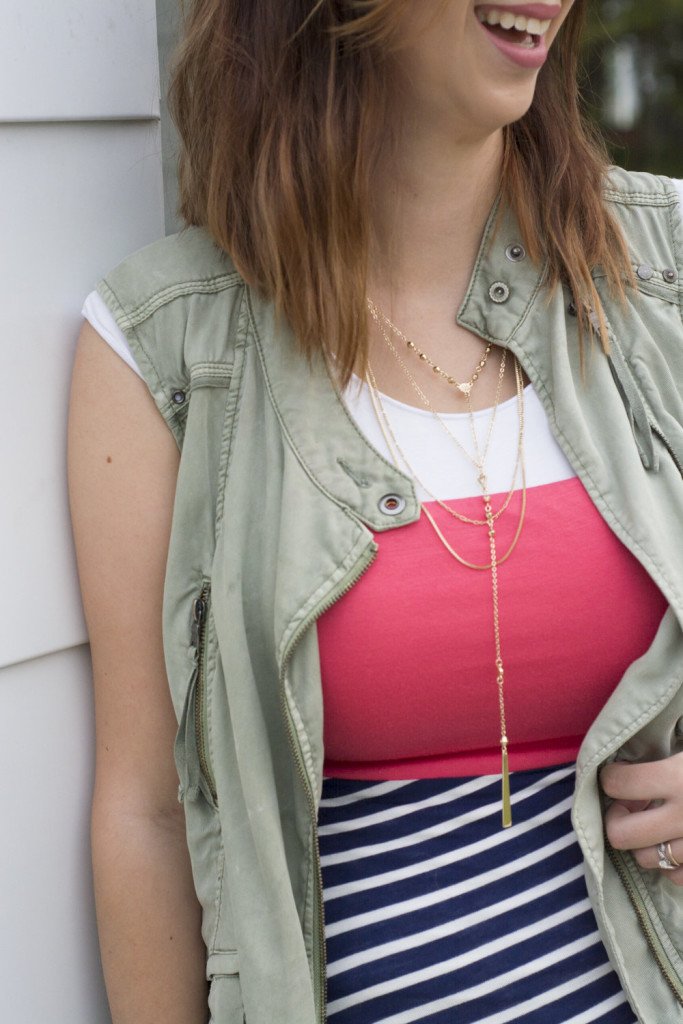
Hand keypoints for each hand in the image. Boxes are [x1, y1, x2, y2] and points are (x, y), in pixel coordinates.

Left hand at [600, 752, 682, 885]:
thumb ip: (662, 756)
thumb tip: (624, 758)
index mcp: (679, 778)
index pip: (618, 784)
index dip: (612, 777)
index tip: (619, 773)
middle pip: (622, 834)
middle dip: (618, 818)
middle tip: (630, 804)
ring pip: (647, 859)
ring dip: (644, 842)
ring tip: (655, 823)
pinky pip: (676, 877)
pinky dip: (670, 864)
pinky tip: (675, 842)